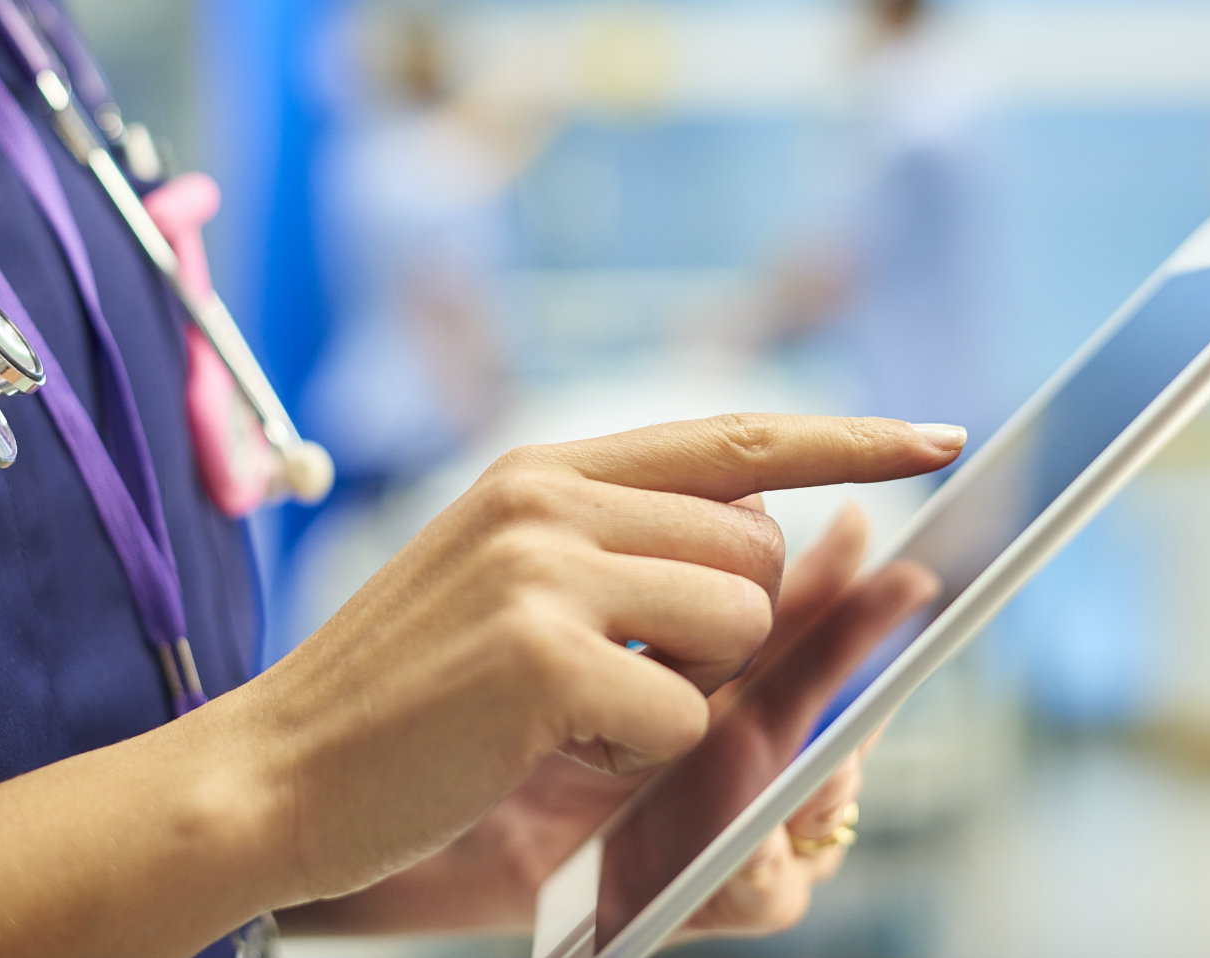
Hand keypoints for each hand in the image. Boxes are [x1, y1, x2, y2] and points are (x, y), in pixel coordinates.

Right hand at [202, 416, 962, 910]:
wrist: (273, 771)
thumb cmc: (405, 696)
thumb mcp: (511, 585)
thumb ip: (628, 547)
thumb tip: (783, 540)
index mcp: (545, 471)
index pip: (733, 439)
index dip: (847, 441)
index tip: (935, 440)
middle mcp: (548, 498)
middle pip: (758, 552)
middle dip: (728, 635)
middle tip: (620, 679)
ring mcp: (543, 570)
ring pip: (737, 626)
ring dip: (682, 695)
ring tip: (569, 714)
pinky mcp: (542, 657)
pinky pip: (682, 716)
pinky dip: (632, 758)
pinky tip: (541, 752)